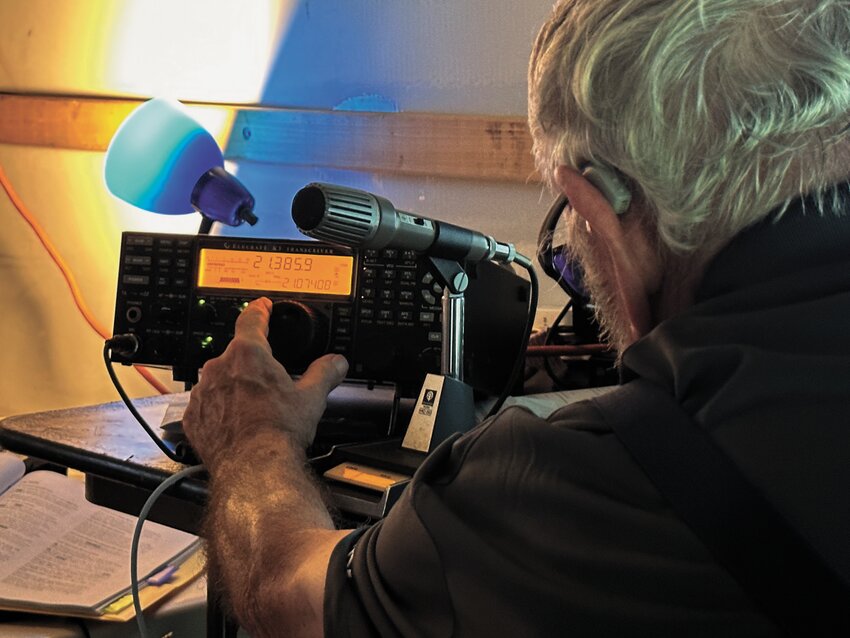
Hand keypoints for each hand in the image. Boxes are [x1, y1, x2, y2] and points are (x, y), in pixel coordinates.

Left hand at [181, 297, 348, 467]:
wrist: (253, 467)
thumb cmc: (278, 431)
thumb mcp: (311, 397)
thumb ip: (324, 372)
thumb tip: (336, 362)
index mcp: (249, 354)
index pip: (251, 320)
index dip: (259, 310)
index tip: (261, 306)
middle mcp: (219, 368)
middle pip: (236, 354)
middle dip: (250, 364)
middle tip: (267, 382)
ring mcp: (203, 393)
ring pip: (219, 380)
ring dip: (233, 388)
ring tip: (253, 409)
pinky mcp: (193, 417)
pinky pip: (206, 405)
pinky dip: (218, 411)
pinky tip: (236, 425)